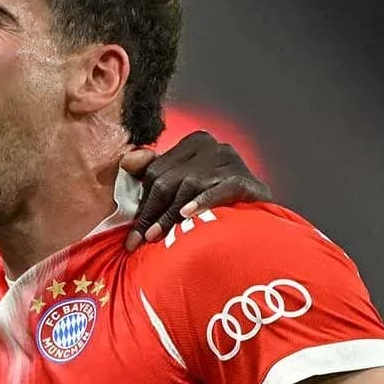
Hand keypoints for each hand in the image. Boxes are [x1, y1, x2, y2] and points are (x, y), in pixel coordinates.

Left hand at [122, 131, 272, 250]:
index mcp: (195, 143)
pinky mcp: (246, 180)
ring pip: (189, 185)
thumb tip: (126, 161)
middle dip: (152, 213)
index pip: (156, 172)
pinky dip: (202, 202)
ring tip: (156, 237)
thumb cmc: (215, 204)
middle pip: (170, 179)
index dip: (143, 203)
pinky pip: (218, 190)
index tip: (133, 232)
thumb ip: (154, 173)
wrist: (257, 220)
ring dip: (170, 215)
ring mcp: (232, 161)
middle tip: (140, 240)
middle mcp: (214, 147)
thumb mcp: (181, 186)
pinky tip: (187, 214)